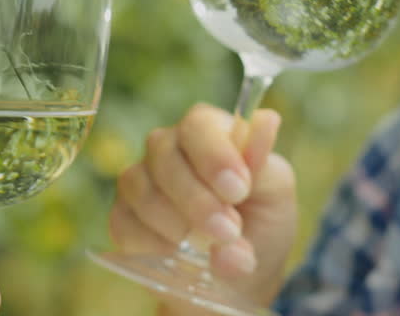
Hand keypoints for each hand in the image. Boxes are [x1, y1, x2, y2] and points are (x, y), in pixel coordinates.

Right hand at [109, 104, 297, 313]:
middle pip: (163, 153)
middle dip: (196, 198)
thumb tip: (268, 121)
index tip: (238, 190)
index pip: (198, 124)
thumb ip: (265, 163)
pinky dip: (153, 244)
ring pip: (141, 188)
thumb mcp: (276, 195)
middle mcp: (169, 147)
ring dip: (177, 224)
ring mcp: (141, 180)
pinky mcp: (123, 216)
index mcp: (209, 131)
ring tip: (210, 249)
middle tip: (228, 232)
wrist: (240, 278)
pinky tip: (178, 255)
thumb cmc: (261, 225)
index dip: (214, 155)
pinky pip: (124, 223)